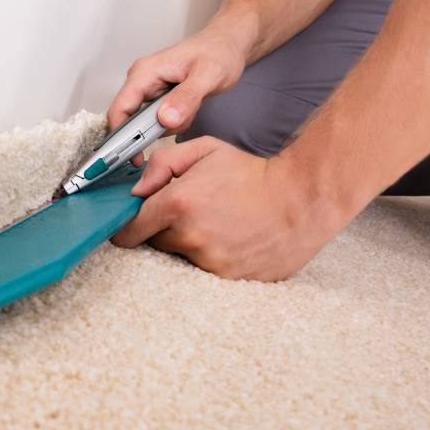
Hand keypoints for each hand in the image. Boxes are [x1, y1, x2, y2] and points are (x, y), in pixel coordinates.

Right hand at [105, 29, 247, 163]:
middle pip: (129, 119)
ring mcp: (148, 89)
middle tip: (179, 124)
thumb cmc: (219, 52)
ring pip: (145, 123)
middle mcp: (141, 80)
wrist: (228, 46)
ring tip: (190, 110)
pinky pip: (157, 120)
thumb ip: (187, 97)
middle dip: (153, 130)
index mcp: (145, 72)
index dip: (120, 135)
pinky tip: (189, 110)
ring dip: (167, 126)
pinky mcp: (157, 97)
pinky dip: (174, 122)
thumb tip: (165, 118)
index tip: (132, 156)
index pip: (120, 108)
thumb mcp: (208, 74)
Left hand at [110, 136, 348, 280]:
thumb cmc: (253, 174)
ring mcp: (209, 262)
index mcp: (178, 204)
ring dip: (188, 244)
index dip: (127, 225)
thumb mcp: (204, 150)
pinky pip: (203, 271)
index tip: (131, 224)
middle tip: (191, 213)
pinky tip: (229, 240)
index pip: (128, 229)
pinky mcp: (228, 279)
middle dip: (162, 229)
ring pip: (179, 258)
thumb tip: (136, 188)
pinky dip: (210, 258)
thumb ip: (162, 163)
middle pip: (153, 243)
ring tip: (216, 225)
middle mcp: (190, 237)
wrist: (302, 199)